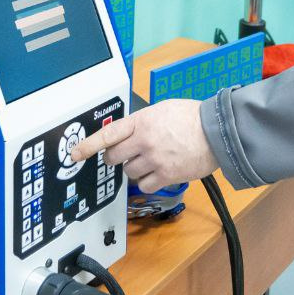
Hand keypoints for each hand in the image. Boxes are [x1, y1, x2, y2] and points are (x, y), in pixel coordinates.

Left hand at [69, 100, 219, 192]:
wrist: (217, 132)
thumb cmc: (192, 117)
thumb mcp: (162, 109)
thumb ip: (142, 121)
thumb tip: (128, 133)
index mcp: (142, 121)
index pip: (108, 134)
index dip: (88, 145)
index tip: (76, 153)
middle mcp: (144, 141)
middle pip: (114, 157)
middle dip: (116, 157)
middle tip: (126, 154)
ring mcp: (154, 160)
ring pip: (129, 172)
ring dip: (135, 168)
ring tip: (151, 160)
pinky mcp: (166, 175)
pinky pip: (144, 185)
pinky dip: (148, 181)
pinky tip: (158, 172)